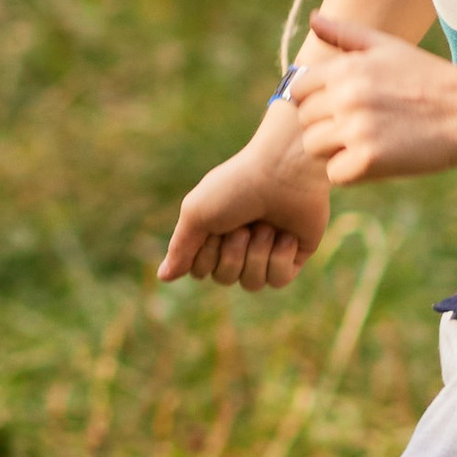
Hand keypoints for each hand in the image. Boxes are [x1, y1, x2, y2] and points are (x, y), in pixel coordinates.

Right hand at [157, 117, 332, 289]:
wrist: (285, 172)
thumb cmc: (237, 187)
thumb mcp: (196, 213)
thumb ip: (180, 248)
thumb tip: (163, 277)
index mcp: (212, 233)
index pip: (199, 270)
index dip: (206, 255)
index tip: (215, 227)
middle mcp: (238, 244)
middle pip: (224, 279)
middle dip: (233, 254)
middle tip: (244, 225)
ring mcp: (266, 251)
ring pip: (252, 284)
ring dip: (256, 254)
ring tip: (266, 227)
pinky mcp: (293, 256)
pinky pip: (278, 280)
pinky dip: (279, 259)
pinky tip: (286, 236)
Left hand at [286, 15, 456, 183]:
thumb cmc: (430, 77)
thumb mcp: (388, 46)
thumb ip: (345, 34)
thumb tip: (313, 18)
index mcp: (345, 68)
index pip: (298, 90)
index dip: (316, 101)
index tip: (342, 108)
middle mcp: (345, 96)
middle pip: (305, 121)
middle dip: (327, 126)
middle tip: (363, 127)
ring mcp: (356, 129)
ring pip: (314, 148)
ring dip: (336, 151)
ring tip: (369, 143)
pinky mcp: (370, 160)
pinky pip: (336, 174)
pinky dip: (353, 172)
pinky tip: (378, 160)